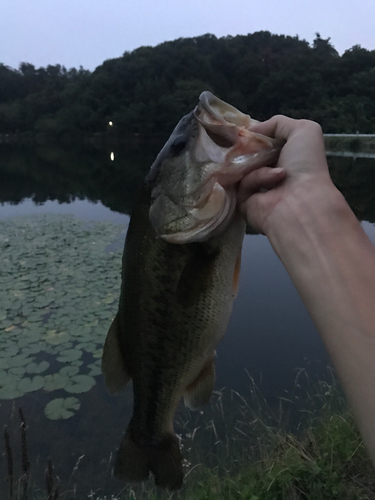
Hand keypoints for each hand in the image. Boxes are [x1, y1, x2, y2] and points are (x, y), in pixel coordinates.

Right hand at [238, 115, 332, 233]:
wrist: (301, 201)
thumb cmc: (305, 164)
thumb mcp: (303, 130)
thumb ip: (278, 123)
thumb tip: (251, 131)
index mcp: (284, 157)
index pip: (261, 143)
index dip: (253, 135)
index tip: (244, 130)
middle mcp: (270, 173)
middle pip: (246, 154)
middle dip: (247, 147)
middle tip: (247, 144)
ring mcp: (256, 189)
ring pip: (240, 168)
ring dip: (255, 164)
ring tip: (273, 168)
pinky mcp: (244, 203)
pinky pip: (240, 183)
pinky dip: (256, 179)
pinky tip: (273, 181)